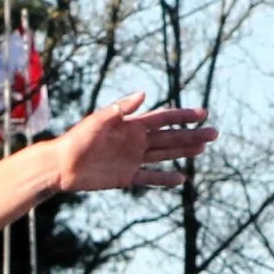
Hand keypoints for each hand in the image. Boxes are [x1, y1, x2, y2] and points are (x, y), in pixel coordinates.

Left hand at [50, 93, 217, 191]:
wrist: (59, 166)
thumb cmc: (76, 139)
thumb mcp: (98, 120)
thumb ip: (120, 109)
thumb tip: (144, 94)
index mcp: (131, 125)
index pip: (163, 118)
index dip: (182, 116)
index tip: (202, 114)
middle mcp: (135, 141)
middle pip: (170, 137)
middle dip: (191, 135)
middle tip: (214, 133)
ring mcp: (132, 159)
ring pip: (164, 155)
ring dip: (184, 153)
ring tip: (203, 150)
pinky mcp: (126, 176)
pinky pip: (150, 178)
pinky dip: (165, 179)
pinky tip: (182, 179)